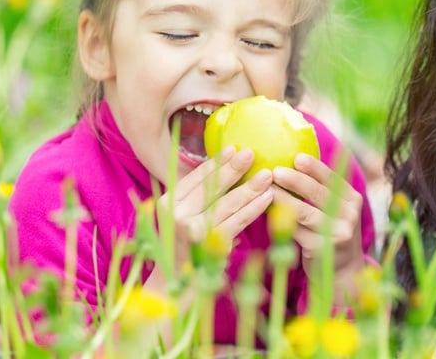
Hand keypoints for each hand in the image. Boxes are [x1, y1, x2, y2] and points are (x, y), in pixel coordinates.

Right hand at [156, 146, 273, 272]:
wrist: (174, 287)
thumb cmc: (184, 248)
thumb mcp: (183, 218)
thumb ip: (196, 197)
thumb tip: (224, 167)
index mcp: (167, 203)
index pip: (195, 178)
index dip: (216, 162)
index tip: (233, 148)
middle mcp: (176, 215)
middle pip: (211, 187)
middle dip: (233, 169)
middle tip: (252, 153)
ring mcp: (193, 230)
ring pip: (227, 203)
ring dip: (250, 188)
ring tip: (267, 175)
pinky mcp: (210, 245)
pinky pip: (237, 221)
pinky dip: (254, 208)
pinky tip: (268, 198)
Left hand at [271, 153, 365, 299]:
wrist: (343, 271)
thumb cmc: (332, 232)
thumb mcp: (337, 210)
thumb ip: (322, 191)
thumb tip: (294, 163)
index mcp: (352, 199)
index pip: (333, 179)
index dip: (315, 168)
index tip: (297, 158)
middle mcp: (349, 215)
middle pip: (320, 194)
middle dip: (296, 181)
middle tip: (276, 171)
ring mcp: (338, 233)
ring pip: (306, 213)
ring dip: (285, 201)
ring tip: (269, 191)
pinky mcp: (323, 249)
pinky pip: (298, 233)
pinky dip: (282, 222)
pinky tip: (269, 214)